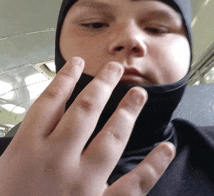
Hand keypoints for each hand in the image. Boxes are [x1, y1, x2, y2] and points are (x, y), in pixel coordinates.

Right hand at [0, 57, 174, 195]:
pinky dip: (151, 166)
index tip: (78, 62)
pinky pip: (131, 185)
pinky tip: (166, 149)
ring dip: (127, 113)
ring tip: (139, 93)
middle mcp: (56, 160)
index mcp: (28, 149)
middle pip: (84, 110)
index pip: (50, 101)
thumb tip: (49, 108)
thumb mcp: (8, 163)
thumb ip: (29, 137)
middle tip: (115, 68)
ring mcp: (81, 184)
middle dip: (101, 85)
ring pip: (110, 138)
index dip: (65, 78)